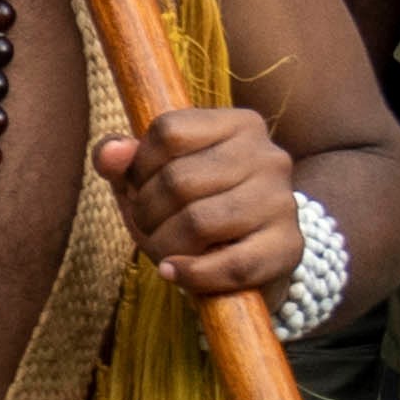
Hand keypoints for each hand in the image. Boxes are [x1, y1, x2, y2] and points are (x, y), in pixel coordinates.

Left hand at [93, 97, 307, 303]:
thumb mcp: (150, 179)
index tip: (141, 186)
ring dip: (165, 244)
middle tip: (149, 225)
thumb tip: (112, 152)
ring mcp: (283, 201)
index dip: (139, 165)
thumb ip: (122, 161)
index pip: (168, 131)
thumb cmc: (193, 208)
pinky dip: (192, 274)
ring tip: (165, 248)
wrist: (249, 258)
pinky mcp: (288, 247)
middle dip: (147, 212)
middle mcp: (269, 156)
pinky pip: (231, 265)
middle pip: (179, 180)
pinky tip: (175, 272)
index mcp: (239, 124)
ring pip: (200, 222)